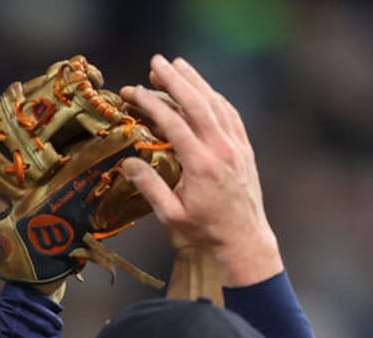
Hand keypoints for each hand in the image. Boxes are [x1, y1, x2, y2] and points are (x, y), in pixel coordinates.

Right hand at [117, 56, 282, 286]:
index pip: (174, 124)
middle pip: (197, 104)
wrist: (244, 240)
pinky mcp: (244, 149)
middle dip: (175, 79)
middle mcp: (221, 150)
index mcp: (201, 166)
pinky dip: (215, 98)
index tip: (134, 91)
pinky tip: (204, 89)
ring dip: (196, 82)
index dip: (152, 104)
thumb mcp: (171, 216)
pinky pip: (230, 114)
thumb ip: (150, 188)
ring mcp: (236, 147)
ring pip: (216, 104)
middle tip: (156, 62)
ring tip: (177, 65)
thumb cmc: (204, 232)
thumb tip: (127, 162)